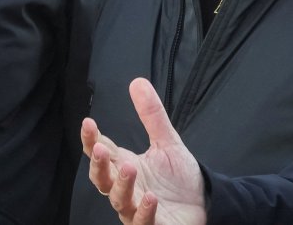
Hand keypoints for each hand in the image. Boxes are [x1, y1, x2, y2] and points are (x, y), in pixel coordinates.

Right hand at [82, 78, 207, 224]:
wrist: (204, 201)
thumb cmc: (179, 176)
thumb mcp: (166, 141)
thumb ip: (152, 115)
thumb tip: (137, 82)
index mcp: (125, 165)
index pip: (102, 151)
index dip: (91, 139)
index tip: (88, 123)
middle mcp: (126, 188)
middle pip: (102, 179)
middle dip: (99, 165)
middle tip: (101, 149)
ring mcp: (136, 209)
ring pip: (119, 200)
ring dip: (122, 185)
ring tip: (129, 168)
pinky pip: (142, 222)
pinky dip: (144, 212)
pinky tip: (150, 198)